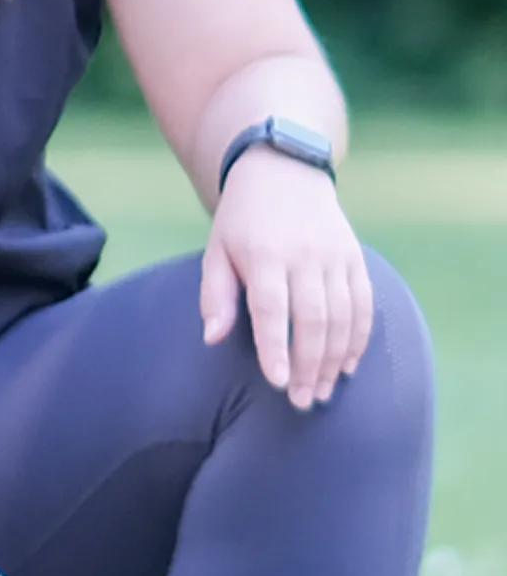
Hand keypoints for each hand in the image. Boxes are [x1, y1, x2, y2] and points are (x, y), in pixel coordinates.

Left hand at [201, 151, 373, 409]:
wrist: (283, 174)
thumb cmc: (241, 222)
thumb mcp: (216, 250)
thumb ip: (215, 295)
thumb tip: (212, 339)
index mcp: (264, 254)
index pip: (272, 308)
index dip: (276, 347)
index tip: (276, 382)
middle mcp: (304, 255)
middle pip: (313, 319)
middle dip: (308, 365)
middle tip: (301, 401)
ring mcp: (335, 257)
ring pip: (343, 317)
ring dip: (334, 360)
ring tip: (321, 391)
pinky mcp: (355, 259)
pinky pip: (364, 305)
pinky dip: (358, 339)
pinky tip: (346, 366)